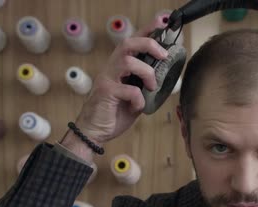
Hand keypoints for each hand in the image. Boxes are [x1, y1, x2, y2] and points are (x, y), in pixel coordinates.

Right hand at [70, 16, 170, 145]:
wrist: (94, 132)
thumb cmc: (113, 114)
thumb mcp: (134, 97)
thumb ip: (144, 86)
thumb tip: (162, 80)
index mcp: (119, 68)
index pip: (133, 43)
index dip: (147, 30)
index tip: (161, 22)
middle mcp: (111, 69)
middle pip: (128, 44)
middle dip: (148, 44)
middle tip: (163, 55)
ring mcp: (107, 79)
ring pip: (128, 61)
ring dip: (147, 73)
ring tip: (151, 86)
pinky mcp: (106, 92)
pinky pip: (129, 89)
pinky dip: (139, 99)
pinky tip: (137, 107)